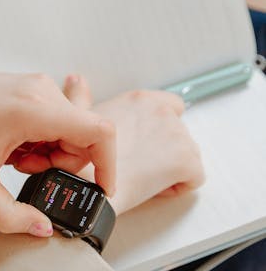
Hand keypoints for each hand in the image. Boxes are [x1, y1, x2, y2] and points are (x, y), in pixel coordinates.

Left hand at [0, 56, 114, 235]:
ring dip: (49, 154)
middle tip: (24, 169)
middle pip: (85, 138)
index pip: (99, 132)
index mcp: (34, 110)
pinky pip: (57, 122)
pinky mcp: (34, 89)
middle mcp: (43, 92)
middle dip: (61, 164)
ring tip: (14, 157)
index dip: (108, 165)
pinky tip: (14, 146)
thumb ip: (8, 215)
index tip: (101, 188)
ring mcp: (40, 87)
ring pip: (71, 131)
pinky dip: (42, 141)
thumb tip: (42, 228)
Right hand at [63, 75, 204, 213]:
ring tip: (141, 178)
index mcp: (140, 100)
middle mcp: (163, 111)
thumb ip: (80, 97)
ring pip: (188, 156)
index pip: (171, 107)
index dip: (159, 129)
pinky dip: (177, 187)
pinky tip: (151, 189)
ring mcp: (178, 135)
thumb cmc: (81, 161)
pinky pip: (194, 178)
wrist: (87, 190)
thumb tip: (76, 80)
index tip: (141, 145)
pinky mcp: (187, 162)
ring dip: (170, 168)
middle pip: (179, 133)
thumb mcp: (77, 120)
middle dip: (164, 150)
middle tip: (137, 166)